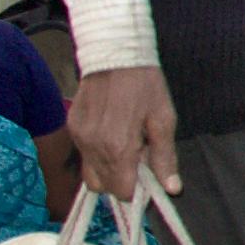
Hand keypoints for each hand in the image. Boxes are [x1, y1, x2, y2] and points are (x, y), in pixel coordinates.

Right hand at [71, 64, 182, 200]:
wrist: (115, 53)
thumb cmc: (145, 84)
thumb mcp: (163, 119)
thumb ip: (165, 157)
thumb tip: (172, 188)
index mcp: (118, 148)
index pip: (123, 192)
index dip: (138, 187)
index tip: (147, 171)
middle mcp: (93, 148)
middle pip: (105, 186)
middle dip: (122, 178)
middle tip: (138, 154)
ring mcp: (79, 138)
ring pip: (91, 173)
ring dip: (108, 168)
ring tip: (125, 142)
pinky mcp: (72, 127)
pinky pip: (83, 154)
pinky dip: (97, 152)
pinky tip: (111, 131)